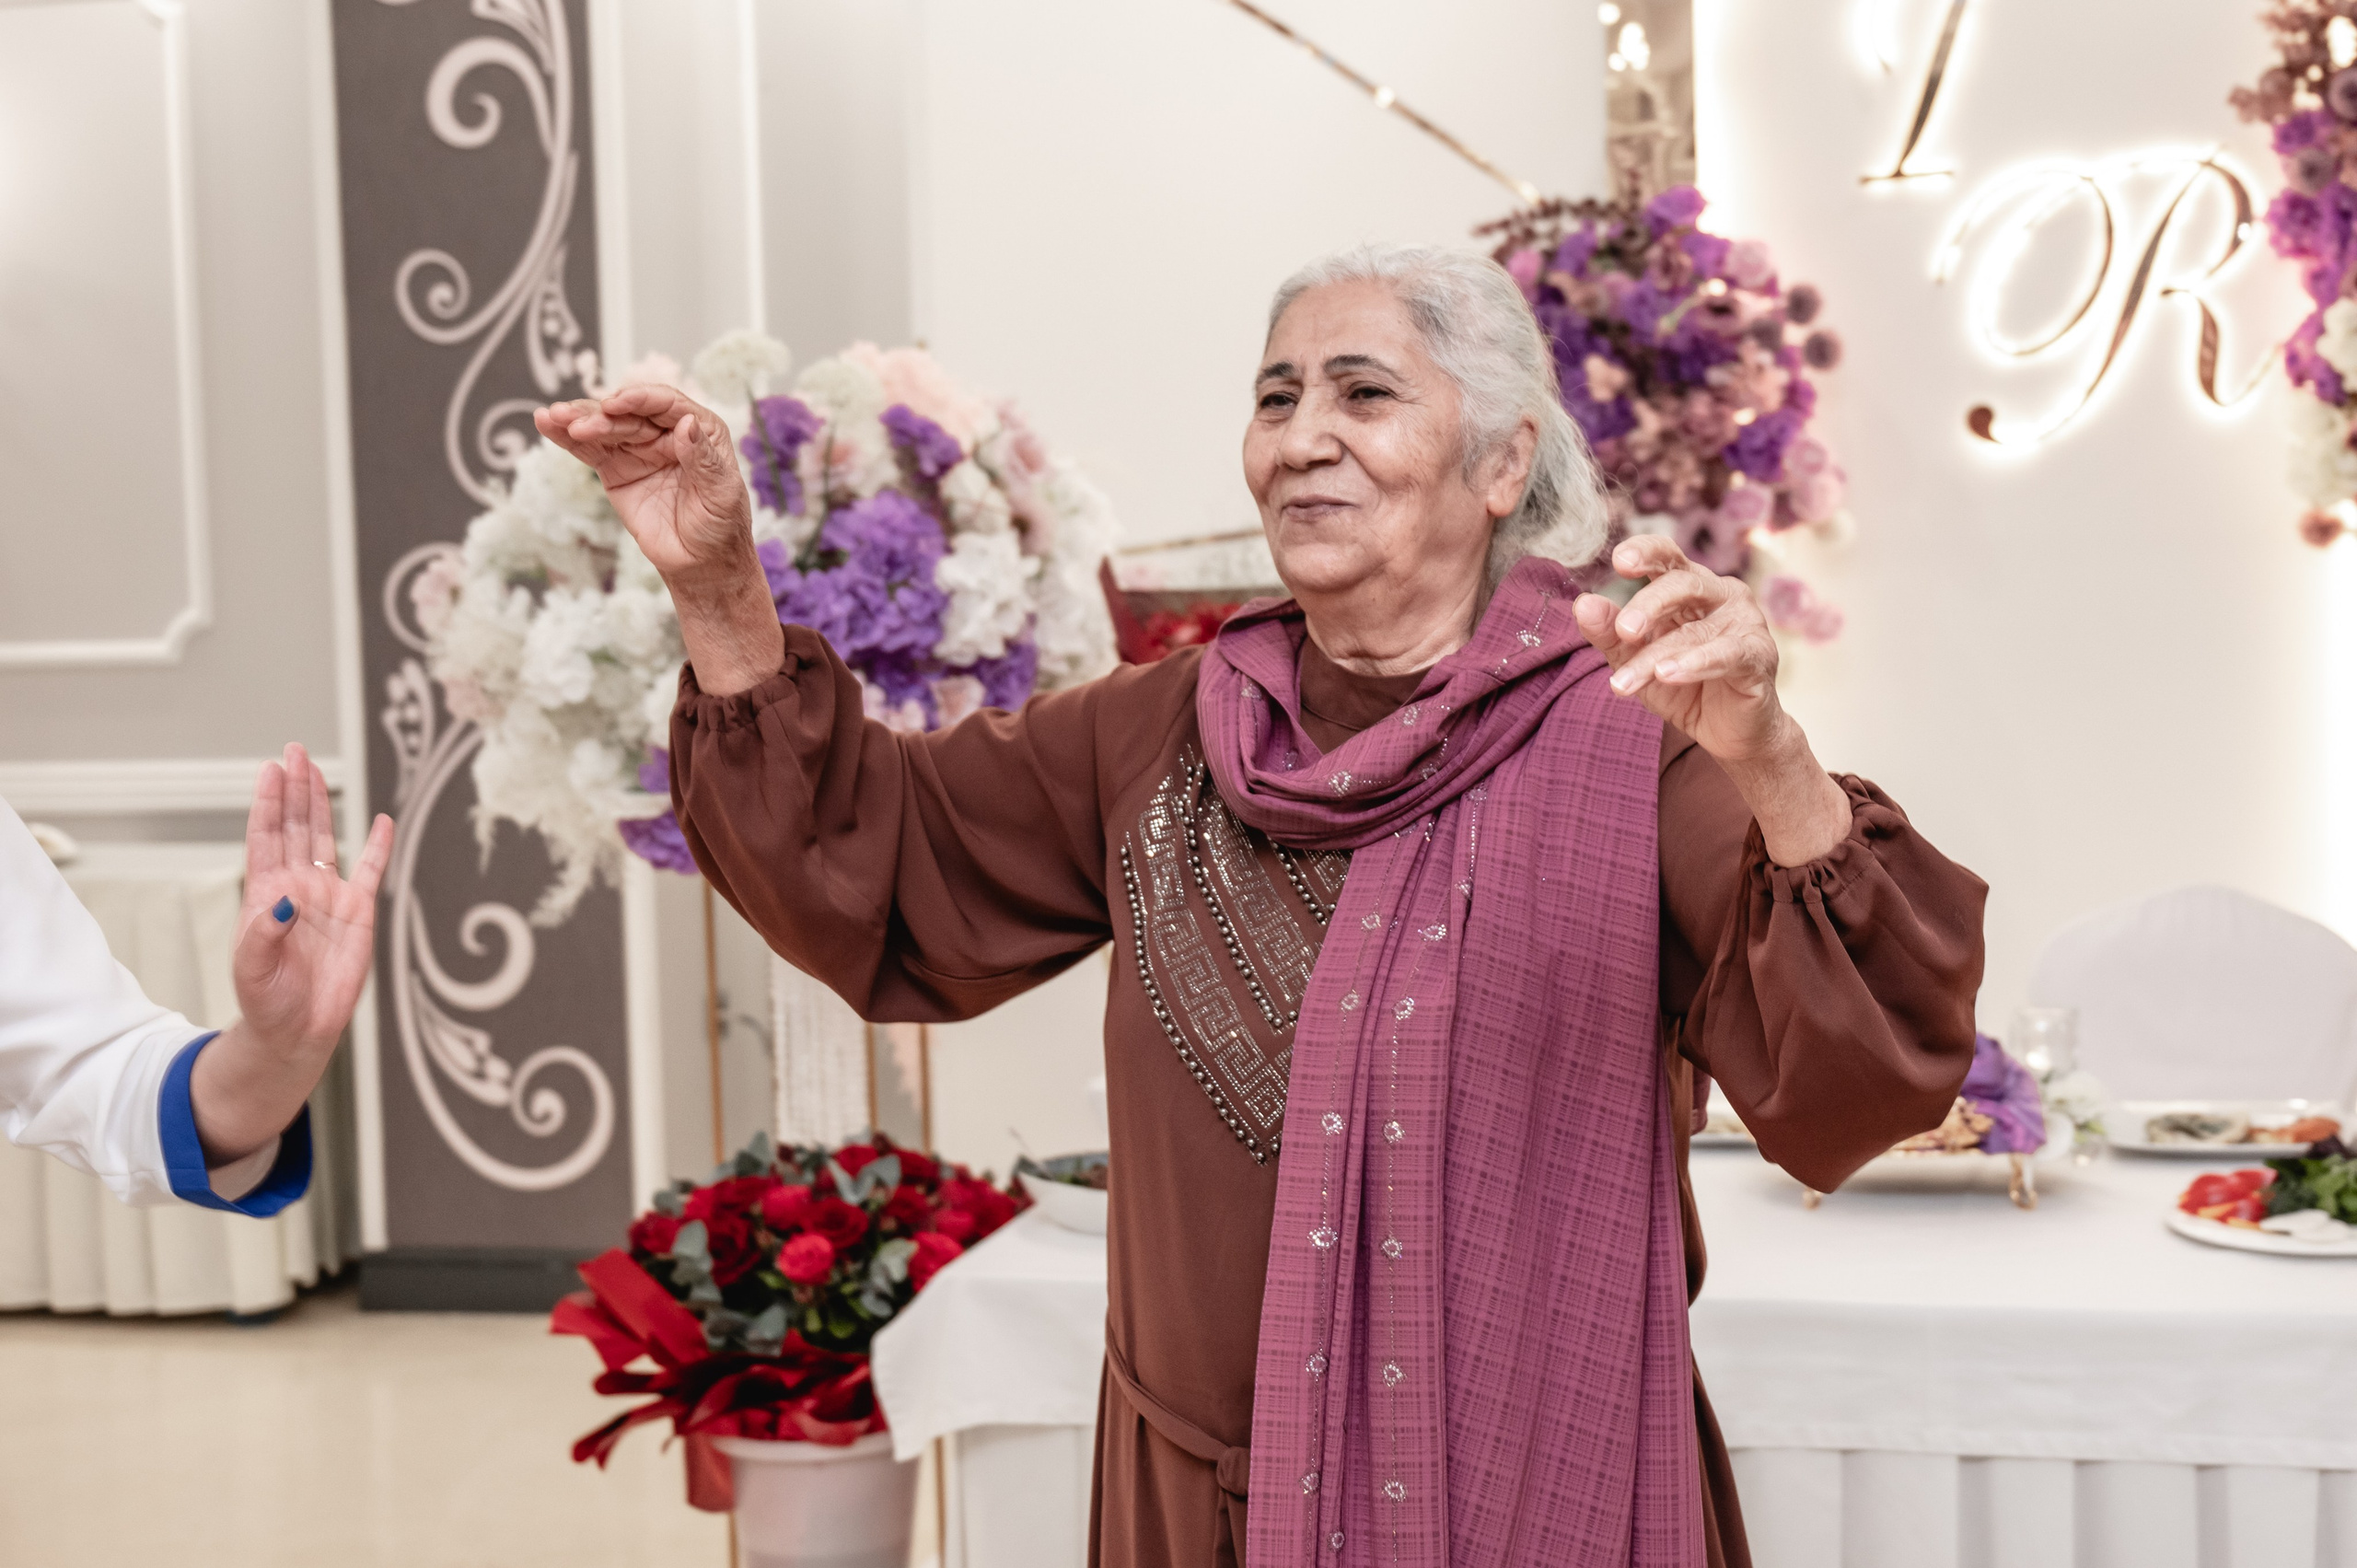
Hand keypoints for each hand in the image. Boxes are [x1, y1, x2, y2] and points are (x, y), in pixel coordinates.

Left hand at [190, 745, 393, 1163]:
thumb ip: (263, 932)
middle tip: (294, 751)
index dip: (269, 804)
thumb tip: (284, 898)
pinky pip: (370, 871)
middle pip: (296, 826)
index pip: (267, 838)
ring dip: (322, 804)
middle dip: (295, 789)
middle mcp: (297, 887)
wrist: (298, 1030)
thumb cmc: (267, 1001)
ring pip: (326, 838)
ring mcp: (329, 897)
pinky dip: (377, 845)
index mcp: (266, 895)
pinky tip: (382, 819)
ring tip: (317, 767)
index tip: (271, 770)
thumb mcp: (252, 969)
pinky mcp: (359, 913)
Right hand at [533, 387, 755, 584]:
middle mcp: (666, 432)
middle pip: (629, 414)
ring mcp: (638, 449)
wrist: (701, 563)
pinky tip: (546, 424)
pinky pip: (590, 449)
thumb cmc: (721, 526)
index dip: (639, 400)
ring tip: (552, 417)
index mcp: (700, 429)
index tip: (615, 404)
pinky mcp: (615, 469)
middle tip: (574, 422)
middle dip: (600, 415)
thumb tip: (687, 423)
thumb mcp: (721, 493)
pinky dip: (566, 438)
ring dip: (577, 420)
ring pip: (605, 427)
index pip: (666, 404)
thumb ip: (703, 459)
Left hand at [1572, 536, 1851, 865]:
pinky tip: (1668, 674)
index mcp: (1688, 586)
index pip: (1667, 556)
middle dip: (1648, 604)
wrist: (1727, 732)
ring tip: (1624, 682)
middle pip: (1683, 583)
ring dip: (1655, 657)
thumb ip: (1610, 633)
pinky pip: (1727, 653)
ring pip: (1694, 631)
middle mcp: (1720, 594)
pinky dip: (1695, 664)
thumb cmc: (1682, 684)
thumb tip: (1582, 604)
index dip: (1646, 552)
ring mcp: (1744, 621)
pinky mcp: (1759, 654)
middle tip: (1623, 631)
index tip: (1619, 561)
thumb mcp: (1635, 659)